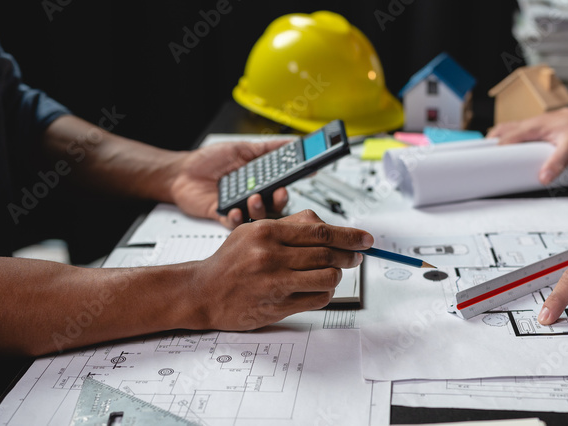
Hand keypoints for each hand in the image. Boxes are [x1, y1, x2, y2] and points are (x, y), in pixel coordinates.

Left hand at [171, 140, 290, 227]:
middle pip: (272, 205)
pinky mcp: (223, 216)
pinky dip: (236, 218)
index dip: (286, 186)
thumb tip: (291, 143)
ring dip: (258, 209)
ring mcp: (237, 206)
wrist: (181, 172)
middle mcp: (250, 195)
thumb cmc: (209, 160)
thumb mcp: (242, 148)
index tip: (292, 182)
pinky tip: (235, 210)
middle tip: (277, 193)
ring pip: (256, 216)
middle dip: (278, 201)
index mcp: (257, 180)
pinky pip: (234, 223)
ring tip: (252, 198)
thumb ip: (268, 148)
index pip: (279, 186)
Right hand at [185, 210, 372, 329]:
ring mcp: (274, 283)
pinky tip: (318, 289)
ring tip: (332, 272)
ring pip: (328, 277)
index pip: (320, 231)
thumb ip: (289, 226)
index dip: (349, 235)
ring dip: (337, 275)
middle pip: (327, 254)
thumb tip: (326, 225)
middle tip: (357, 256)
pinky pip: (317, 300)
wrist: (202, 292)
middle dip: (349, 255)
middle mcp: (270, 256)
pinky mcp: (277, 307)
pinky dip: (325, 294)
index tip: (365, 239)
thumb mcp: (253, 231)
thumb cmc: (229, 261)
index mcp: (266, 232)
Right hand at [487, 98, 567, 184]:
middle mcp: (531, 123)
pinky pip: (520, 132)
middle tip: (483, 158)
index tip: (484, 161)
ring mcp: (535, 124)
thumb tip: (543, 177)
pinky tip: (517, 150)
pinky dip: (512, 139)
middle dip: (491, 143)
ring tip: (496, 155)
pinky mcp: (541, 127)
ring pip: (510, 130)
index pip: (506, 138)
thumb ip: (557, 162)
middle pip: (502, 131)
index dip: (494, 150)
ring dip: (501, 140)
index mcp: (533, 126)